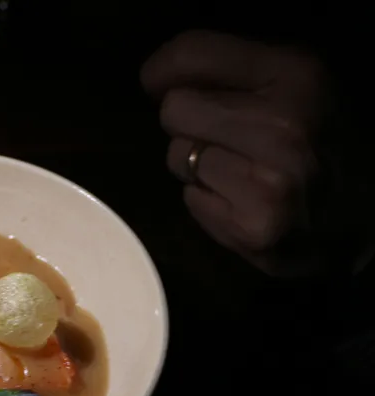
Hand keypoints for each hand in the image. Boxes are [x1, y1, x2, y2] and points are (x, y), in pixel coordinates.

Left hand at [141, 30, 363, 277]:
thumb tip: (154, 77)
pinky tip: (243, 203)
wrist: (355, 216)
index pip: (191, 54)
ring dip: (198, 166)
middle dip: (189, 124)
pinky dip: (207, 202)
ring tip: (241, 173)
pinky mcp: (255, 227)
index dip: (163, 72)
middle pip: (174, 109)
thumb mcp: (285, 84)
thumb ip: (224, 69)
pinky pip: (190, 198)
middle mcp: (286, 125)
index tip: (163, 84)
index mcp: (296, 74)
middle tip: (229, 139)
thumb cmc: (310, 142)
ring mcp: (271, 182)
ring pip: (177, 156)